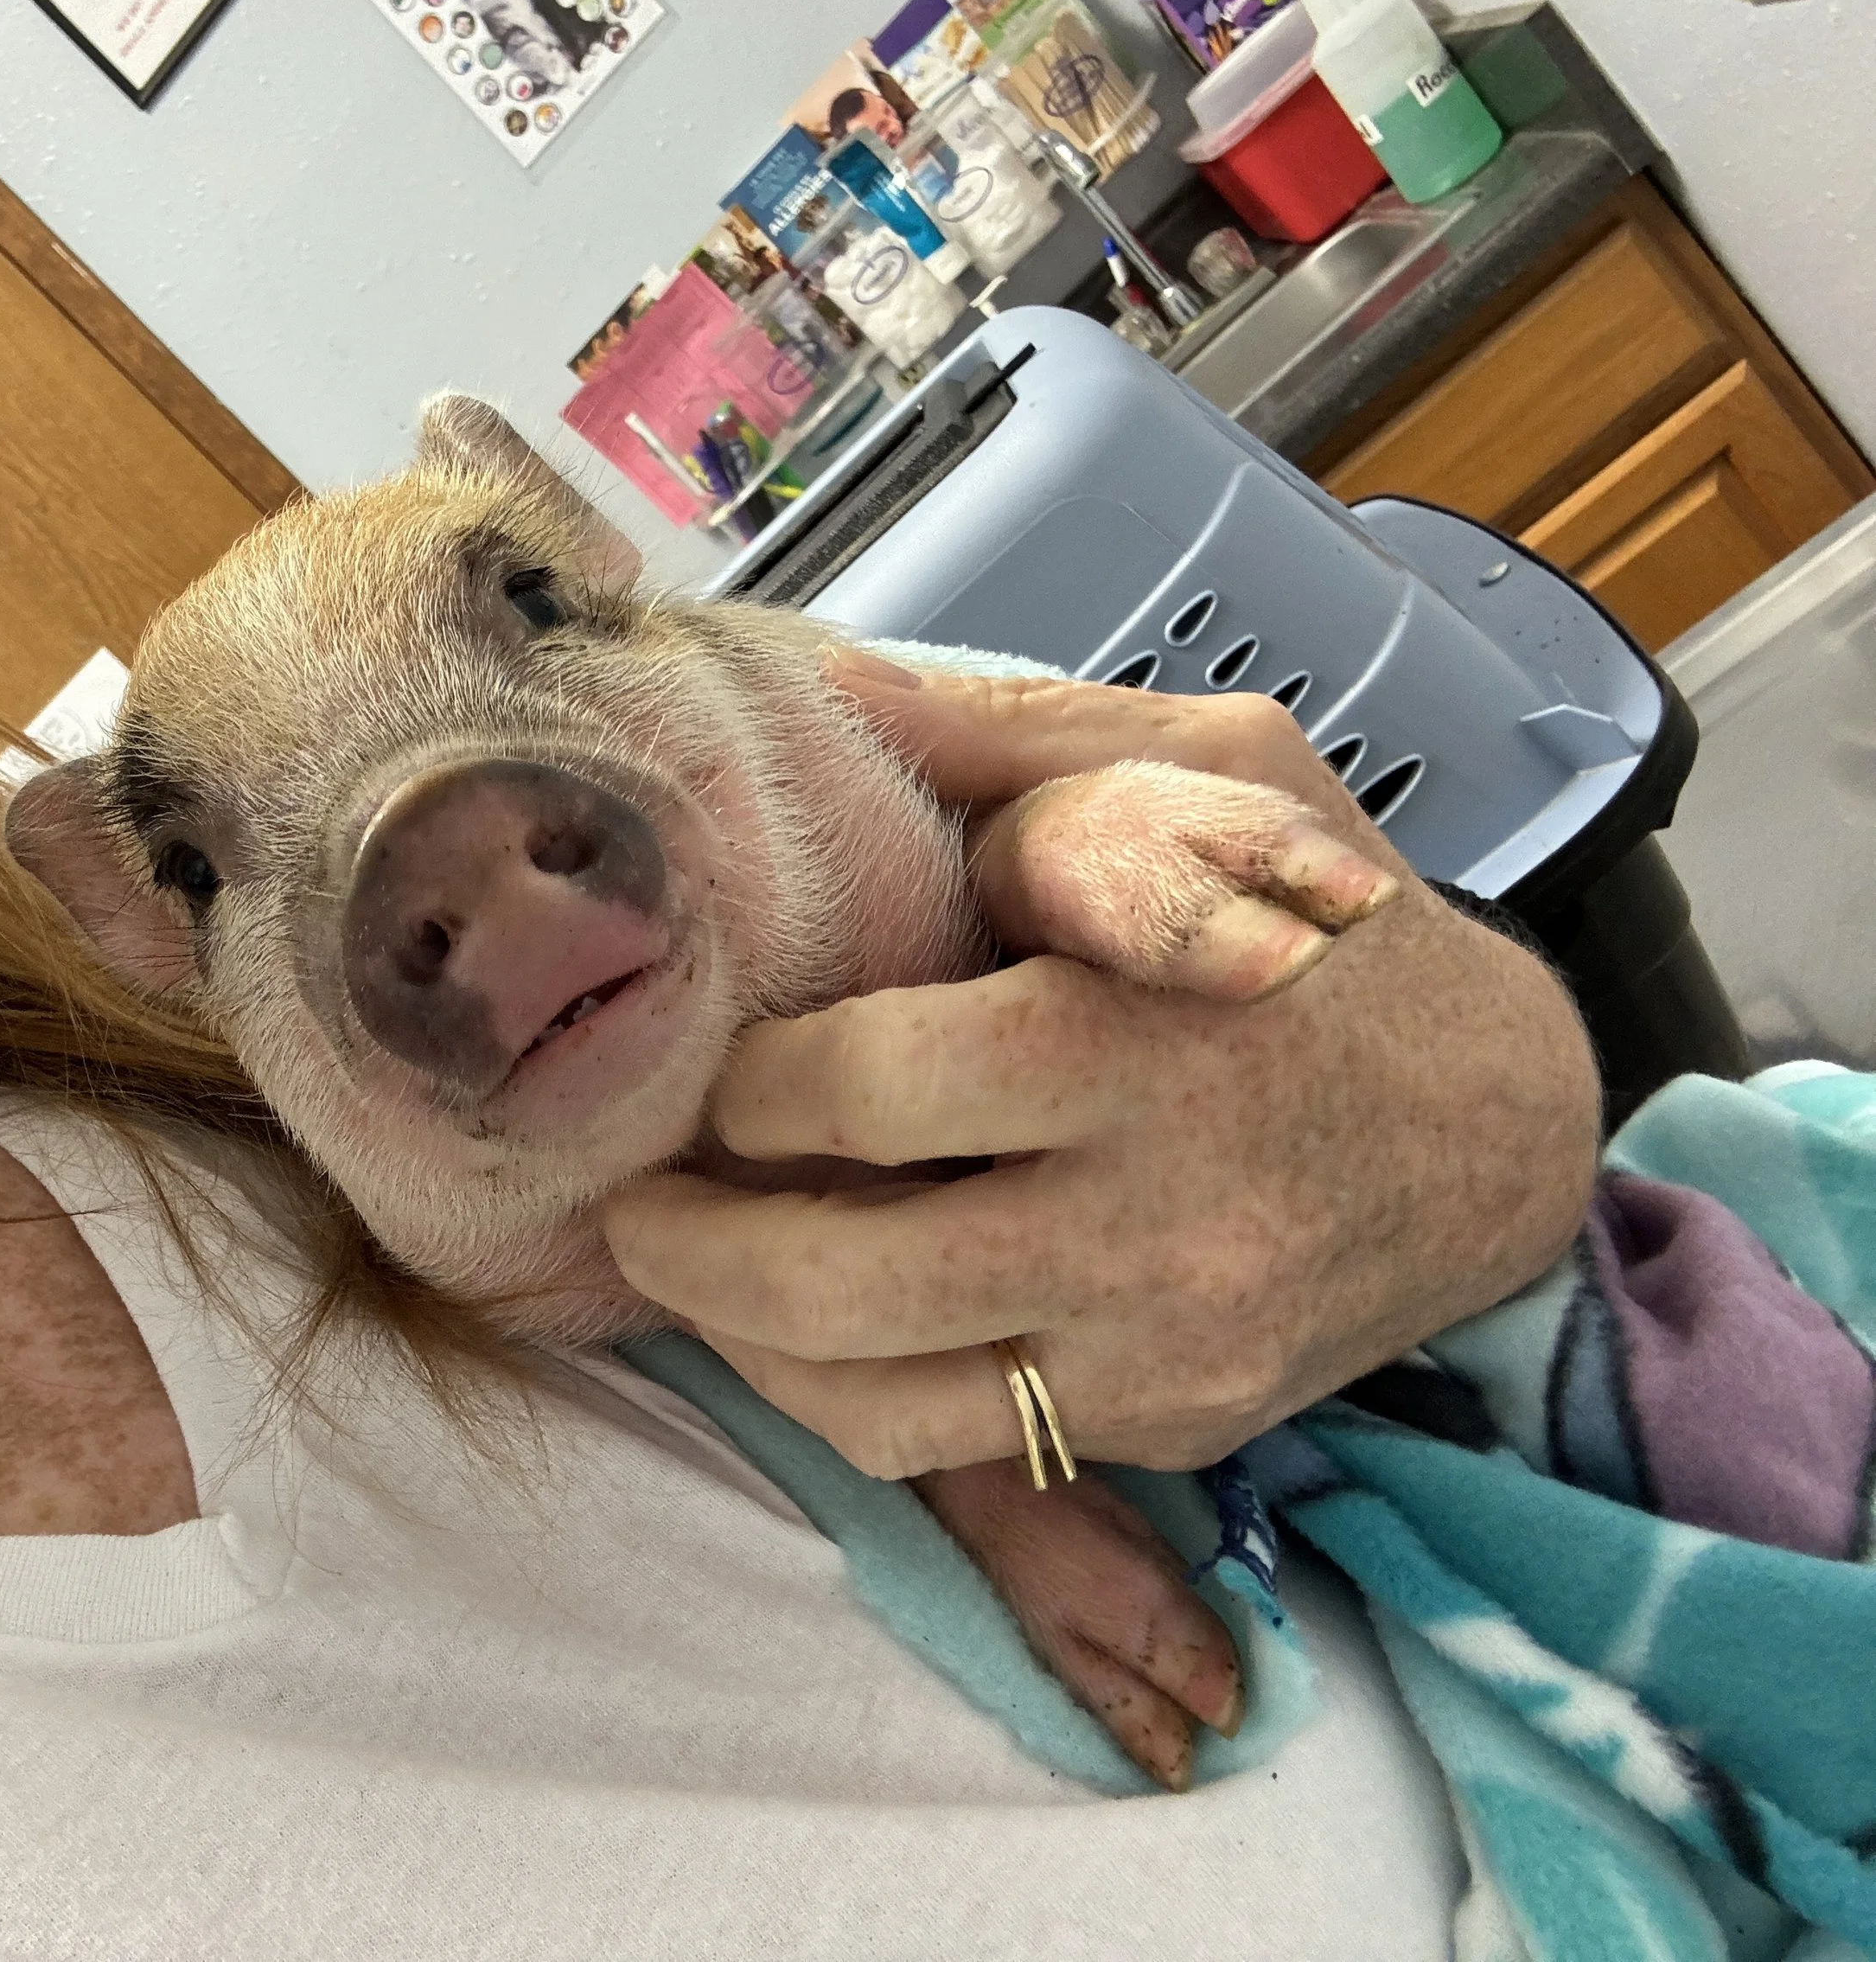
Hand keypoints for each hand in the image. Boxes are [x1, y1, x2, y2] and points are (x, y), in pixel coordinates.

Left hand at [602, 655, 1601, 1478]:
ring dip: (744, 1348)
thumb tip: (821, 690)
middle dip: (687, 1247)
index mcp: (1132, 1036)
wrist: (1503, 1131)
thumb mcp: (1216, 772)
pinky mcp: (1172, 1423)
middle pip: (832, 1283)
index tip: (721, 1058)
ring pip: (873, 1407)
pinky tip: (822, 1322)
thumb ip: (1012, 736)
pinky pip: (959, 1448)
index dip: (747, 1082)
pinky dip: (853, 1396)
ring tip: (698, 1272)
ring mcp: (1159, 1349)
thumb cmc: (1336, 929)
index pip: (858, 1089)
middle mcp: (1144, 1223)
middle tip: (635, 1199)